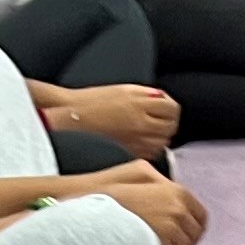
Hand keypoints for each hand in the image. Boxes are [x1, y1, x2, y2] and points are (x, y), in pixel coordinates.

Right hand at [45, 81, 176, 155]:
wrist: (72, 118)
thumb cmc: (92, 102)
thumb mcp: (124, 90)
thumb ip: (147, 95)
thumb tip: (163, 100)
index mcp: (140, 102)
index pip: (172, 109)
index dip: (171, 109)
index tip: (166, 108)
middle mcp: (141, 123)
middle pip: (170, 128)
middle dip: (168, 124)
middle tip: (159, 121)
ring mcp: (136, 141)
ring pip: (162, 143)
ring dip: (159, 138)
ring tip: (148, 133)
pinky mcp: (128, 154)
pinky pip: (149, 154)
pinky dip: (149, 150)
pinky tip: (139, 143)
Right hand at [84, 159, 203, 244]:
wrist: (89, 206)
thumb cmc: (111, 190)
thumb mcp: (140, 171)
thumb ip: (162, 182)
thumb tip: (173, 189)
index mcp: (178, 192)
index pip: (201, 217)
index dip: (193, 228)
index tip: (184, 234)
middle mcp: (178, 210)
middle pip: (194, 237)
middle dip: (183, 242)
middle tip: (166, 244)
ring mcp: (171, 230)